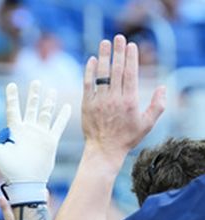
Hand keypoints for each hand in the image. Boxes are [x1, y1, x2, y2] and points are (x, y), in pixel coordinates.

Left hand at [0, 80, 70, 204]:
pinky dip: (63, 116)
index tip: (11, 85)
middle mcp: (28, 130)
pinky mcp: (51, 141)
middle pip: (31, 107)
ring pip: (46, 113)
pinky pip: (58, 126)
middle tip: (36, 81)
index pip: (13, 109)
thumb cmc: (9, 168)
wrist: (25, 181)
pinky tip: (66, 106)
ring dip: (48, 102)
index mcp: (14, 130)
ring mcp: (40, 134)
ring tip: (51, 90)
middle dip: (33, 95)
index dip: (12, 97)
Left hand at [81, 34, 164, 157]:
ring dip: (104, 57)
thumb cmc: (127, 137)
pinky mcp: (87, 105)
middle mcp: (114, 99)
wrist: (104, 150)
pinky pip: (88, 85)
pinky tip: (92, 60)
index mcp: (129, 101)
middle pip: (116, 70)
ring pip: (101, 75)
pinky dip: (89, 72)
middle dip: (118, 52)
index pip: (130, 74)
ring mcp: (99, 101)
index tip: (131, 45)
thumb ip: (158, 105)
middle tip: (118, 37)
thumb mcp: (147, 123)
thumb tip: (163, 87)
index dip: (131, 58)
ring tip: (104, 43)